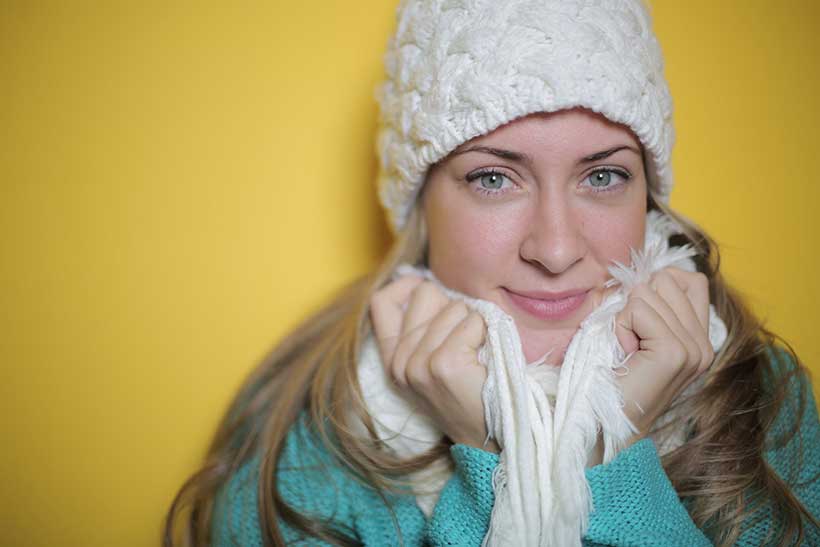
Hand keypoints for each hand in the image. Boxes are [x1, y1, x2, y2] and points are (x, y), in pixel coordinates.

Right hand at [369, 276, 496, 451]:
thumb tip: (424, 283)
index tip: (431, 293)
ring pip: (455, 307)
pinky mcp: (442, 365)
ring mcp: (418, 364)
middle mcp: (399, 361)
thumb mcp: (431, 363)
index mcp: (392, 358)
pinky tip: (484, 356)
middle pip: (425, 293)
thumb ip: (422, 327)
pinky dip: (485, 332)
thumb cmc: (468, 393)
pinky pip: (472, 322)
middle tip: (464, 337)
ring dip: (474, 323)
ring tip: (476, 353)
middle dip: (452, 305)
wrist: (489, 438)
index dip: (407, 285)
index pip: (381, 300)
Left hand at [614, 267, 713, 445]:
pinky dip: (620, 327)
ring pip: (648, 292)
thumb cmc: (614, 376)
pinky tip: (625, 353)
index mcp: (700, 337)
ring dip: (625, 317)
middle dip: (636, 302)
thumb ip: (650, 302)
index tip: (640, 318)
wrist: (609, 422)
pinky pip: (637, 310)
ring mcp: (694, 349)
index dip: (657, 285)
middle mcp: (704, 343)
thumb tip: (642, 273)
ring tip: (627, 349)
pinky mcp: (675, 353)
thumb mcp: (637, 331)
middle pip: (667, 279)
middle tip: (631, 340)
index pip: (691, 279)